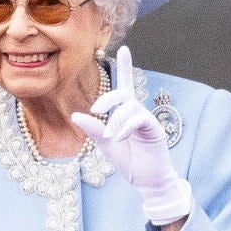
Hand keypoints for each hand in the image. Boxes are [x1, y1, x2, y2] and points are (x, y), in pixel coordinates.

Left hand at [72, 45, 191, 224]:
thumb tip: (76, 115)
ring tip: (111, 137)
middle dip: (107, 98)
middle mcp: (136, 113)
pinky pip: (139, 119)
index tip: (124, 49)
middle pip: (122, 94)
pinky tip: (120, 137)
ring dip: (115, 120)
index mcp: (124, 115)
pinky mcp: (154, 129)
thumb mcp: (105, 145)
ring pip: (129, 107)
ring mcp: (146, 120)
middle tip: (95, 110)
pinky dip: (126, 126)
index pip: (123, 87)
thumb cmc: (129, 162)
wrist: (147, 182)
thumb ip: (93, 130)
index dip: (125, 68)